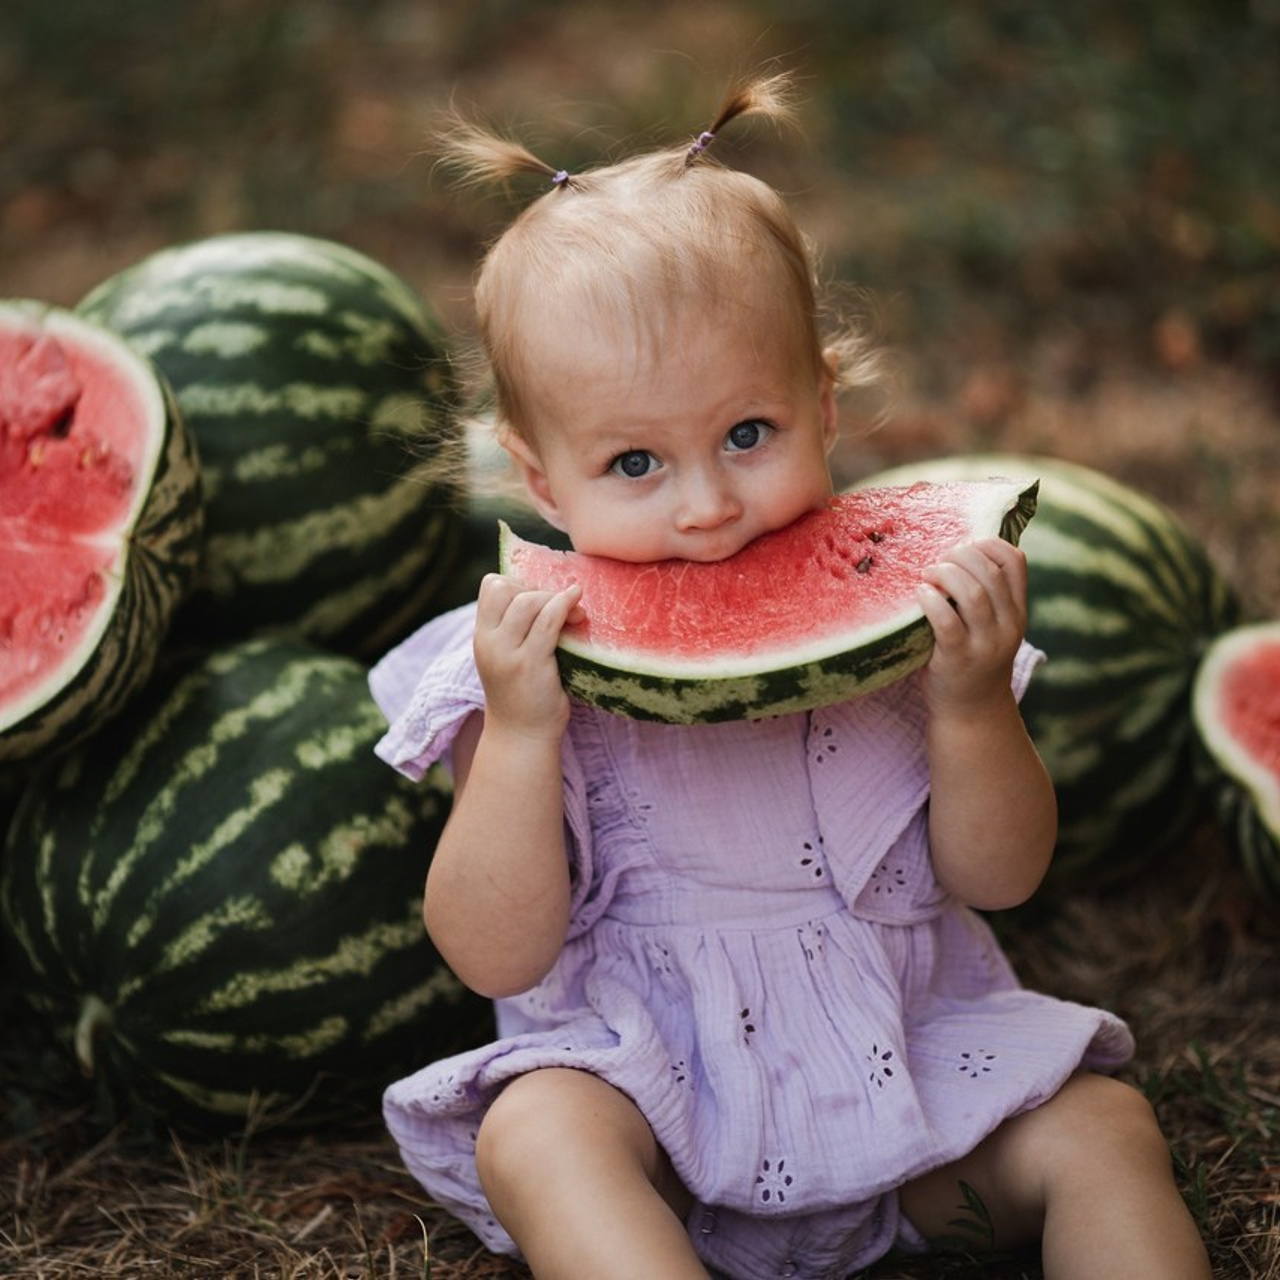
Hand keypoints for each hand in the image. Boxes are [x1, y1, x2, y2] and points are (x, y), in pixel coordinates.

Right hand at [473, 573, 582, 740]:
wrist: (522, 736)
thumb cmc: (522, 694)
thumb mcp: (506, 656)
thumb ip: (515, 628)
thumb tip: (551, 592)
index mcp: (481, 636)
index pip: (491, 586)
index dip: (518, 583)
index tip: (540, 601)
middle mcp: (488, 642)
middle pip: (508, 588)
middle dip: (538, 589)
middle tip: (560, 607)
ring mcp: (507, 653)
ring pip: (528, 601)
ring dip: (554, 599)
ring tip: (575, 615)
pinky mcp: (530, 664)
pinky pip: (548, 621)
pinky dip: (564, 605)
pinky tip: (577, 604)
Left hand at [916, 537, 1027, 711]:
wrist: (971, 711)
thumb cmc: (973, 659)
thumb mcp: (991, 627)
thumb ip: (985, 596)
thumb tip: (951, 553)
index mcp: (1017, 611)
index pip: (1016, 561)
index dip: (987, 543)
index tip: (963, 545)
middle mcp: (1008, 625)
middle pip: (990, 572)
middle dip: (959, 555)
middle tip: (938, 561)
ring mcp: (986, 644)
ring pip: (972, 593)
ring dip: (945, 574)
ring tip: (927, 575)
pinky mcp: (959, 658)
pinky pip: (947, 621)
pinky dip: (931, 600)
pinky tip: (920, 594)